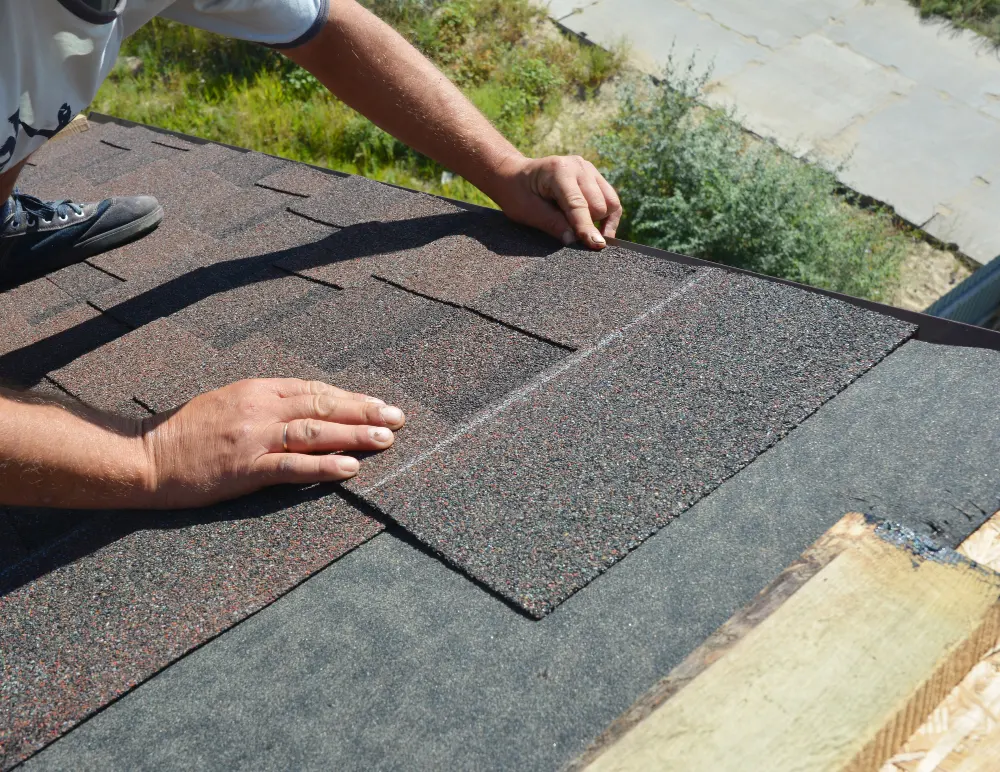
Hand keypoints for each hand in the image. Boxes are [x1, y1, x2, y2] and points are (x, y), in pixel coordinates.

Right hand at [139, 378, 404, 508]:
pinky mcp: (245, 468)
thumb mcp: (229, 401)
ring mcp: (254, 438)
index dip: (351, 398)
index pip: (315, 390)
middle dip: (364, 412)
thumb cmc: (187, 431)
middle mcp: (260, 408)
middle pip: (323, 406)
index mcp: (258, 389)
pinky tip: (350, 468)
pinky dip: (324, 467)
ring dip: (354, 436)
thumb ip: (267, 402)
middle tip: (398, 418)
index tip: (379, 403)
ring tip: (386, 440)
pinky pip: (293, 466)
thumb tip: (308, 407)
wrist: (145, 455)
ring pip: (315, 432)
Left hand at [492, 154, 622, 249]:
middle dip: (590, 224)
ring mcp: (588, 169)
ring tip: (586, 233)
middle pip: (599, 204)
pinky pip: (611, 199)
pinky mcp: (594, 176)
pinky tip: (597, 228)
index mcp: (558, 171)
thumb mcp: (527, 212)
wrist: (514, 175)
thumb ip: (552, 224)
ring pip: (611, 202)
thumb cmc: (516, 193)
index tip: (596, 245)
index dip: (586, 227)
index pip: (578, 205)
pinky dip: (606, 216)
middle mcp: (578, 166)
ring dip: (602, 221)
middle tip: (573, 236)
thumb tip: (575, 240)